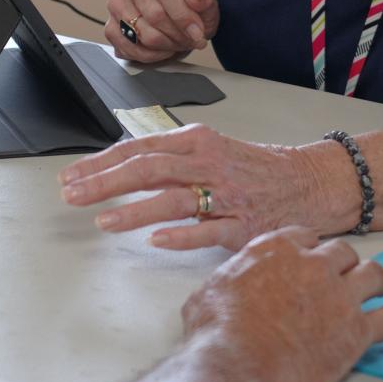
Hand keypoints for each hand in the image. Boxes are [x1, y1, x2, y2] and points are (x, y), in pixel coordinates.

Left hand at [60, 123, 353, 248]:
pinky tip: (156, 240)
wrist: (310, 181)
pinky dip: (181, 235)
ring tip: (103, 220)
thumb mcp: (209, 149)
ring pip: (173, 199)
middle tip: (72, 195)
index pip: (138, 148)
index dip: (101, 162)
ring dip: (134, 211)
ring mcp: (227, 194)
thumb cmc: (253, 167)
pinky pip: (208, 231)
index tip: (71, 176)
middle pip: (148, 169)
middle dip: (105, 183)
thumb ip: (169, 158)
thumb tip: (118, 167)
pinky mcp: (244, 225)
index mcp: (196, 141)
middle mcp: (208, 163)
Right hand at [107, 0, 218, 62]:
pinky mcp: (110, 24)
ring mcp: (116, 1)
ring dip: (165, 45)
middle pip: (153, 13)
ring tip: (178, 41)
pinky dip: (150, 55)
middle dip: (178, 33)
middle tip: (191, 38)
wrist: (166, 2)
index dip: (183, 15)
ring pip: (141, 33)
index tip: (198, 32)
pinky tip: (162, 49)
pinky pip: (128, 47)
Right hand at [180, 227, 382, 381]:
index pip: (304, 235)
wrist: (239, 363)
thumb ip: (230, 279)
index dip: (310, 247)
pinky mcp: (358, 330)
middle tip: (344, 274)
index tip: (312, 255)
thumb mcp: (209, 290)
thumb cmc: (217, 330)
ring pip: (374, 275)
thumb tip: (226, 287)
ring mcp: (340, 295)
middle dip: (343, 262)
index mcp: (275, 249)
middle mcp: (312, 264)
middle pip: (342, 252)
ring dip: (379, 280)